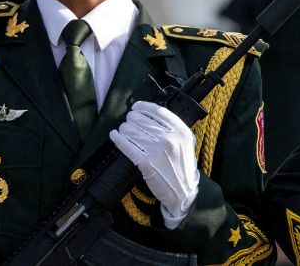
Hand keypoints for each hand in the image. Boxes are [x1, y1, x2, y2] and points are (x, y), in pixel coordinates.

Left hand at [109, 101, 199, 228]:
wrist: (183, 192)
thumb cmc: (183, 166)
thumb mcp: (186, 143)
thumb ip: (173, 128)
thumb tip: (151, 114)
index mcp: (181, 131)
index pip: (158, 111)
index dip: (143, 107)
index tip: (136, 107)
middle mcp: (169, 139)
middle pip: (141, 119)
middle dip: (131, 119)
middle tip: (129, 122)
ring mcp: (157, 151)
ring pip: (131, 131)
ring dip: (124, 129)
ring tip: (123, 130)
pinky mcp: (145, 163)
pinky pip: (127, 145)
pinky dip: (118, 139)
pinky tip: (114, 135)